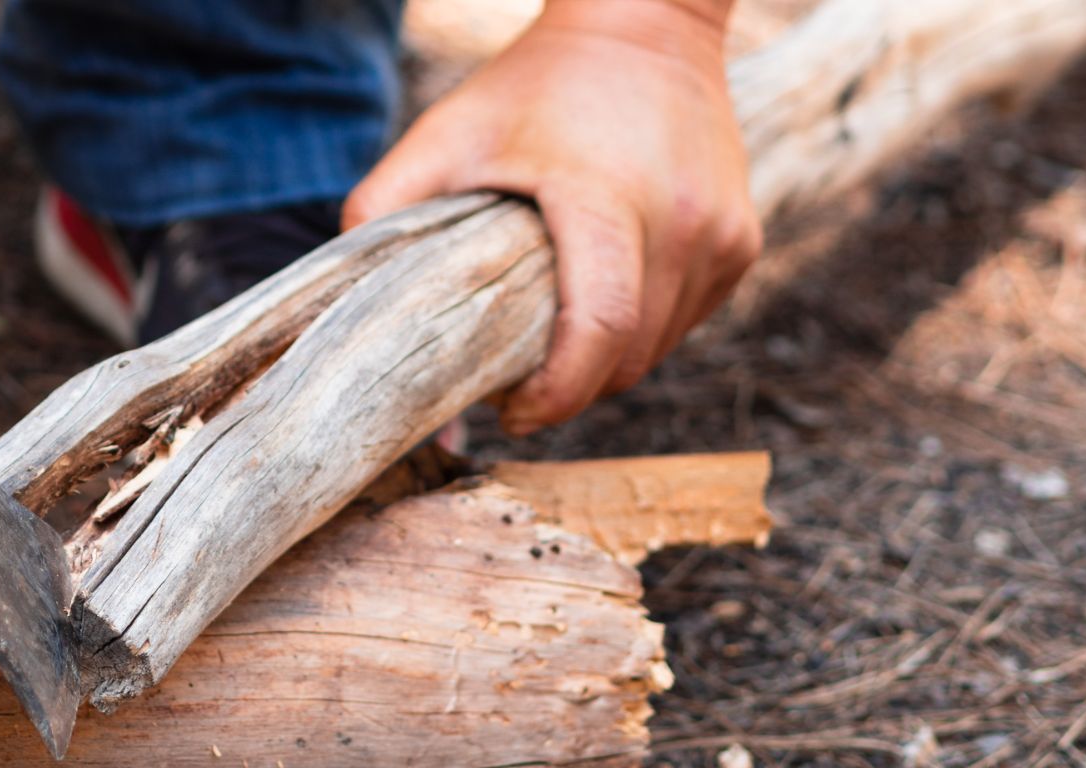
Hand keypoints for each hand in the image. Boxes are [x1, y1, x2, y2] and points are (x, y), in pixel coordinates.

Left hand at [343, 0, 760, 434]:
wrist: (646, 25)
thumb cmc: (531, 86)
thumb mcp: (441, 137)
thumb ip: (380, 216)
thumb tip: (345, 321)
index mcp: (605, 198)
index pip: (597, 333)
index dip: (553, 396)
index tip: (508, 412)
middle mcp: (681, 222)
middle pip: (625, 359)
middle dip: (569, 390)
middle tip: (515, 382)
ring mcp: (721, 235)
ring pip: (658, 349)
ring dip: (603, 364)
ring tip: (551, 339)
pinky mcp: (740, 243)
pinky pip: (684, 321)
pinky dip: (641, 331)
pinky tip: (599, 298)